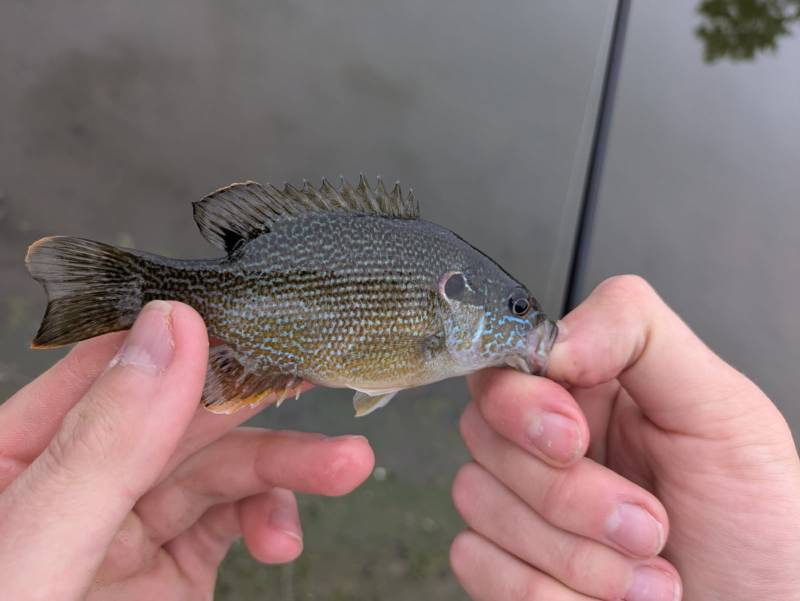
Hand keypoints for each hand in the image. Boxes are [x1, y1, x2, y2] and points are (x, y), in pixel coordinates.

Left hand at [0, 301, 374, 599]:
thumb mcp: (34, 555)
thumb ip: (100, 449)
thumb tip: (170, 333)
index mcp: (18, 453)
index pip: (109, 364)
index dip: (187, 332)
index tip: (260, 315)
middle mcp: (79, 479)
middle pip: (182, 410)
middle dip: (259, 402)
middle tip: (328, 376)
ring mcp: (130, 524)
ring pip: (221, 466)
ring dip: (286, 465)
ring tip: (346, 469)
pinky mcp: (173, 567)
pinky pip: (233, 521)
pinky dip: (270, 520)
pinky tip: (283, 540)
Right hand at [450, 276, 799, 599]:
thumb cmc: (759, 526)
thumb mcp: (722, 412)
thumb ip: (640, 338)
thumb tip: (552, 338)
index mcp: (587, 392)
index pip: (505, 366)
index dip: (524, 403)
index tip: (573, 439)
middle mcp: (543, 442)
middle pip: (484, 432)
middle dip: (568, 494)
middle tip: (649, 524)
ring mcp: (519, 504)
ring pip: (477, 499)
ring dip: (573, 554)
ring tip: (651, 576)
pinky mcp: (505, 564)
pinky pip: (477, 562)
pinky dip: (543, 591)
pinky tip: (606, 600)